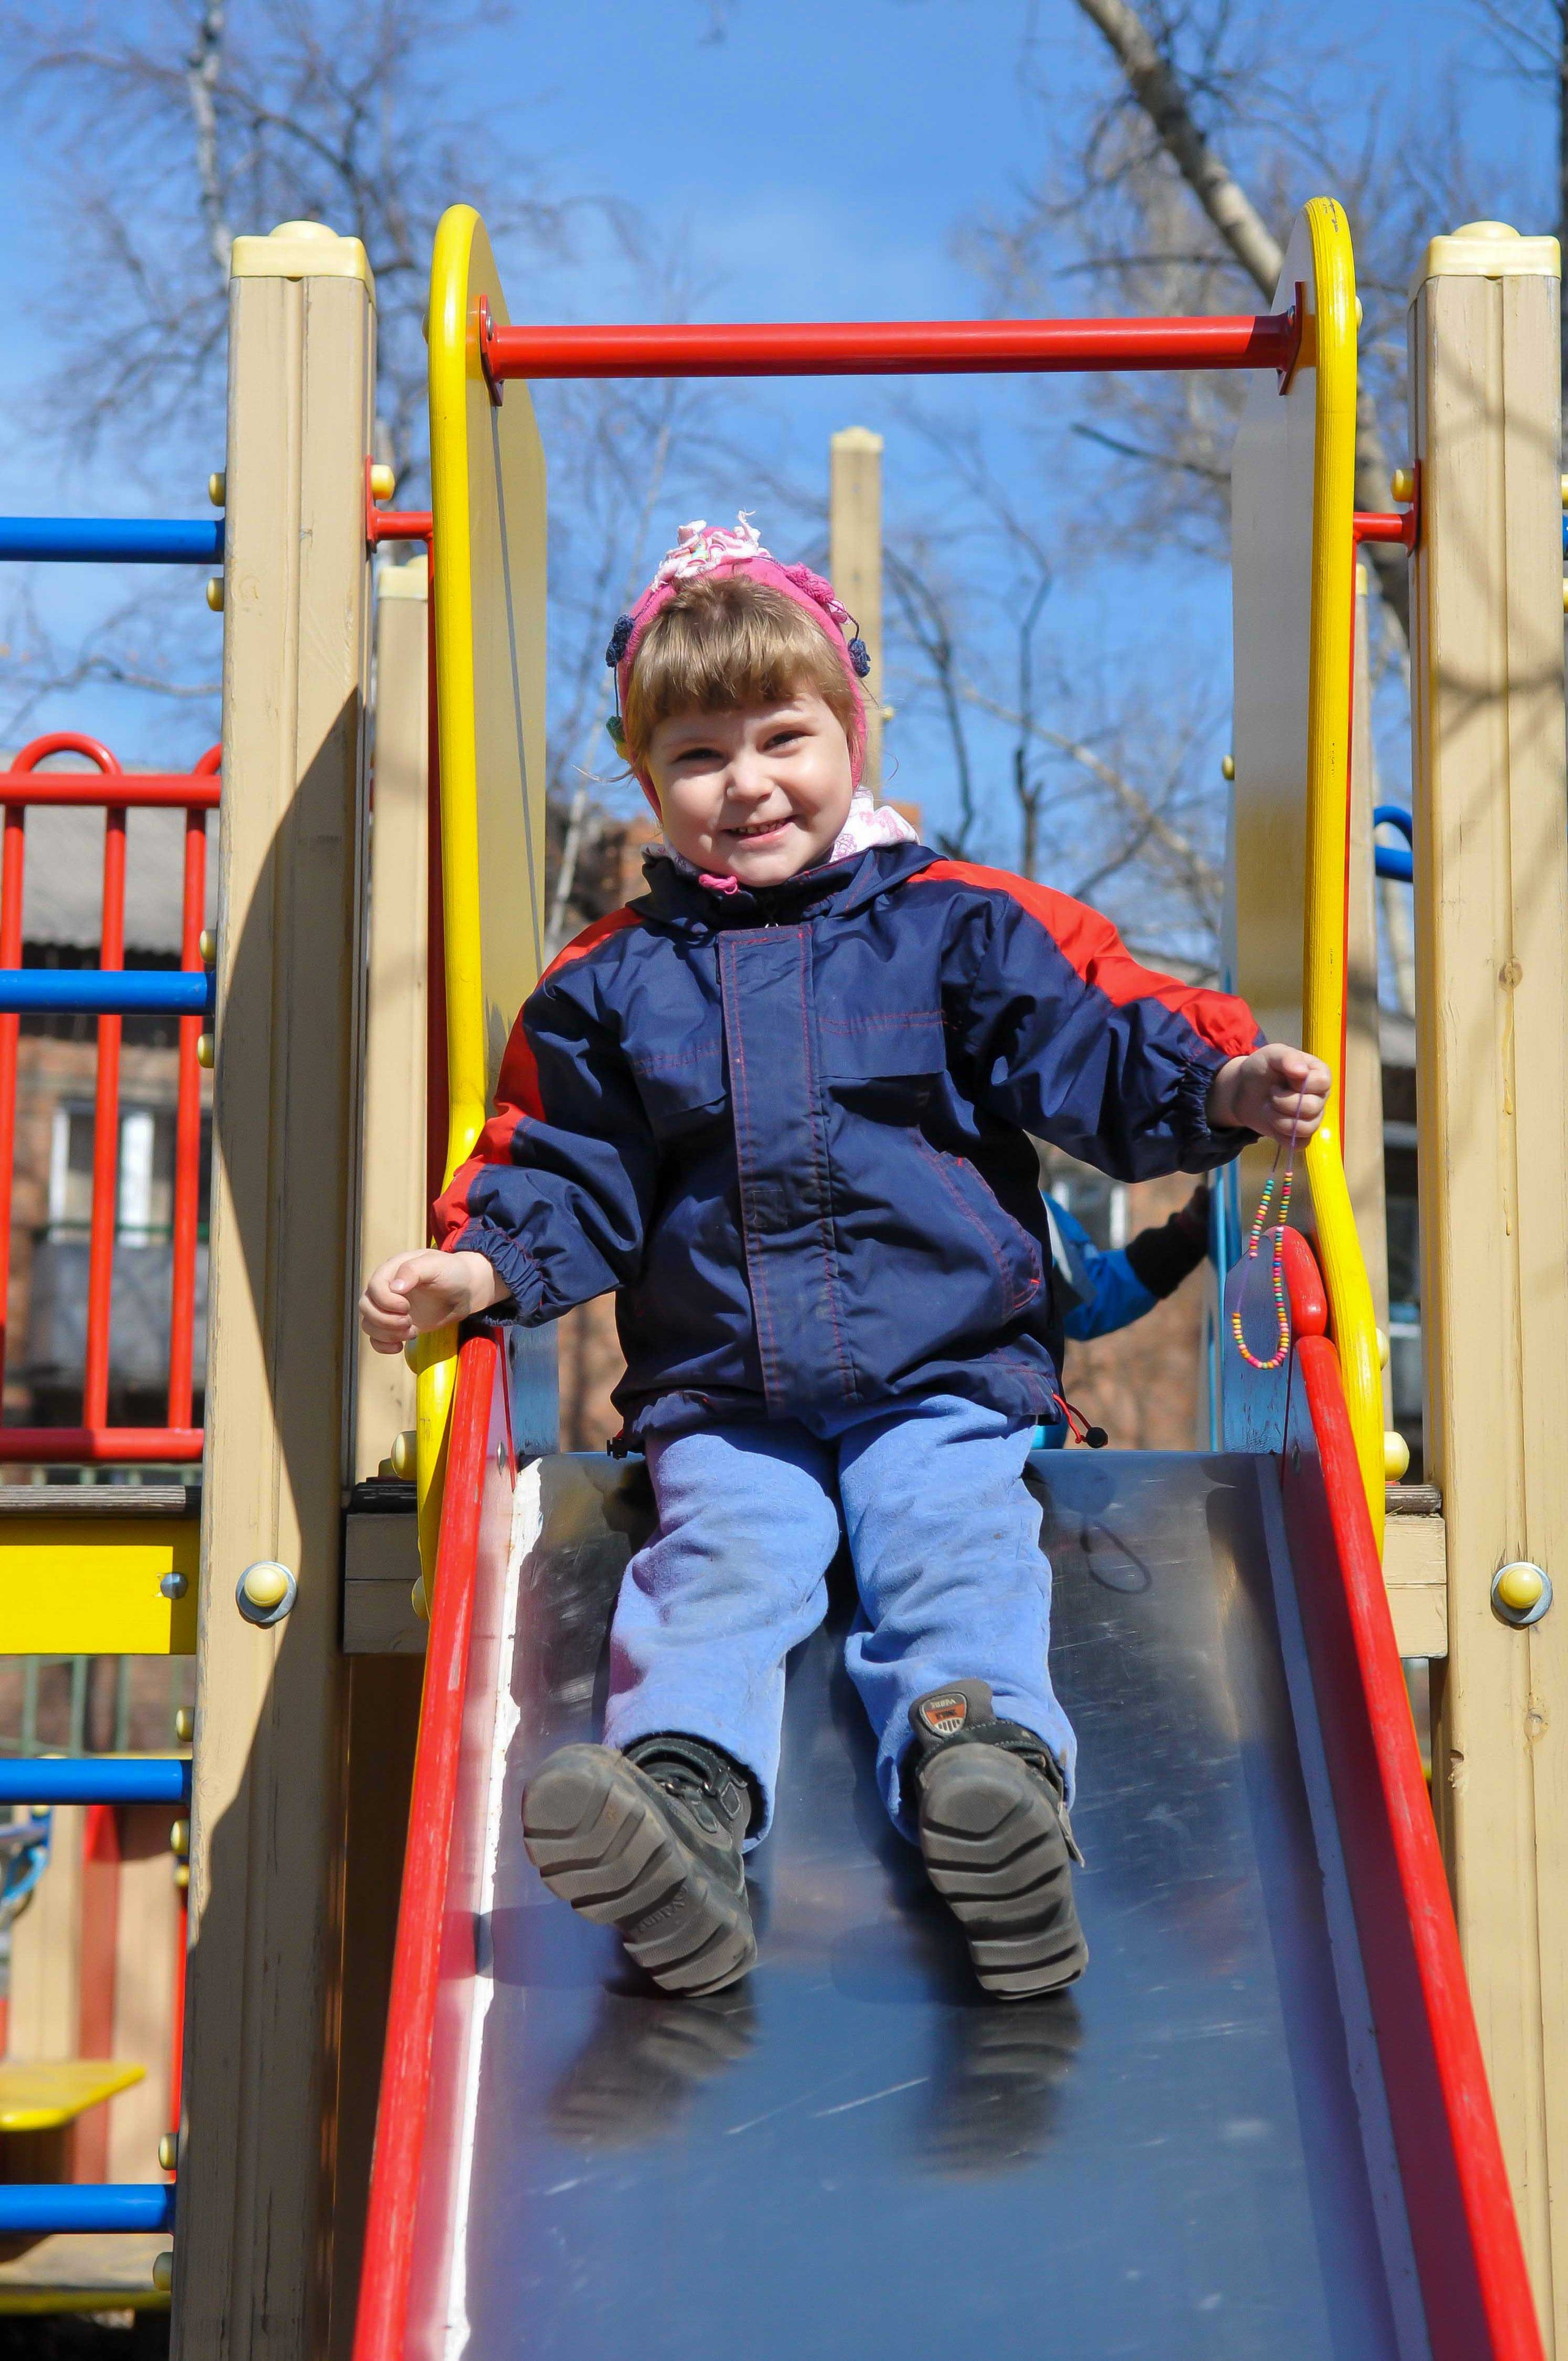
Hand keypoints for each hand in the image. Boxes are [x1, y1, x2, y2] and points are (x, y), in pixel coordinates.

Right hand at [358, 1249, 504, 1353]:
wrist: (465, 1291)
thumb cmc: (452, 1272)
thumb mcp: (437, 1265)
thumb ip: (414, 1270)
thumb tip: (395, 1287)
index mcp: (391, 1270)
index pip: (373, 1287)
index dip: (386, 1301)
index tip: (406, 1307)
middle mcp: (386, 1289)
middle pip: (366, 1307)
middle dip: (386, 1320)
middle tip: (410, 1322)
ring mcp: (389, 1309)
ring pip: (369, 1324)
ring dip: (387, 1333)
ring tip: (412, 1332)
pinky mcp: (395, 1325)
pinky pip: (376, 1339)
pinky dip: (383, 1346)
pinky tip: (399, 1346)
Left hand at [1207, 1044, 1330, 1144]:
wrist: (1243, 1090)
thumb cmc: (1262, 1068)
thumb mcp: (1271, 1054)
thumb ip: (1286, 1057)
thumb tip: (1302, 1072)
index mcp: (1319, 1074)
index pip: (1322, 1083)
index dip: (1299, 1084)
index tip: (1284, 1079)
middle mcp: (1320, 1097)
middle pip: (1312, 1108)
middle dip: (1283, 1102)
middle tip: (1270, 1094)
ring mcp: (1312, 1118)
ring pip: (1306, 1129)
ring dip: (1279, 1120)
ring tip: (1268, 1108)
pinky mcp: (1300, 1135)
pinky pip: (1300, 1144)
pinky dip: (1281, 1136)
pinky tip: (1271, 1124)